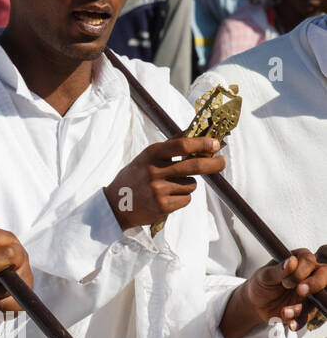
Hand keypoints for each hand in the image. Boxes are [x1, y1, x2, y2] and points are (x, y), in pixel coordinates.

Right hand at [104, 136, 224, 230]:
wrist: (115, 204)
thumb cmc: (135, 177)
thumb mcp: (146, 158)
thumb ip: (169, 147)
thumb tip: (193, 131)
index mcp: (150, 154)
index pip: (181, 145)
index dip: (201, 143)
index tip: (215, 143)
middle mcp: (154, 171)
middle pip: (194, 165)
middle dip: (213, 163)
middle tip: (222, 162)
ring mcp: (158, 189)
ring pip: (191, 185)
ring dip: (186, 185)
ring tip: (169, 188)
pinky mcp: (162, 206)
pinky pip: (186, 199)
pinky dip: (181, 198)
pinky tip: (166, 198)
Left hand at [221, 247, 326, 337]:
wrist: (255, 304)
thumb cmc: (260, 284)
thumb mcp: (264, 276)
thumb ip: (279, 269)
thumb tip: (291, 260)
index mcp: (297, 262)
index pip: (309, 260)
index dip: (302, 270)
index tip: (286, 281)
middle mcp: (307, 276)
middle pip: (324, 276)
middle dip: (315, 284)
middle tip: (300, 291)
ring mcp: (310, 293)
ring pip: (317, 298)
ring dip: (302, 307)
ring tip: (284, 311)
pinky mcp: (307, 308)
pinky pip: (309, 315)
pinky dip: (299, 320)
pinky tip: (290, 323)